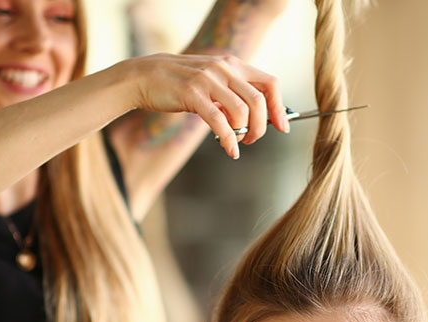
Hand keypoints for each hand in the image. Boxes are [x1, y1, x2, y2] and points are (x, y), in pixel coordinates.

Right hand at [127, 53, 288, 158]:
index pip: (270, 83)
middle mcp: (224, 69)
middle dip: (262, 126)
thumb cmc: (181, 84)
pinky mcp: (193, 94)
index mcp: (233, 65)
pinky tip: (230, 150)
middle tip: (252, 139)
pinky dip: (229, 140)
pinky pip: (219, 121)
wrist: (145, 77)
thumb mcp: (212, 81)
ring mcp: (208, 80)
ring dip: (245, 133)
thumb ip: (233, 93)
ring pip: (242, 111)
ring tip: (238, 143)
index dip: (279, 107)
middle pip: (259, 101)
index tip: (282, 127)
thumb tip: (258, 117)